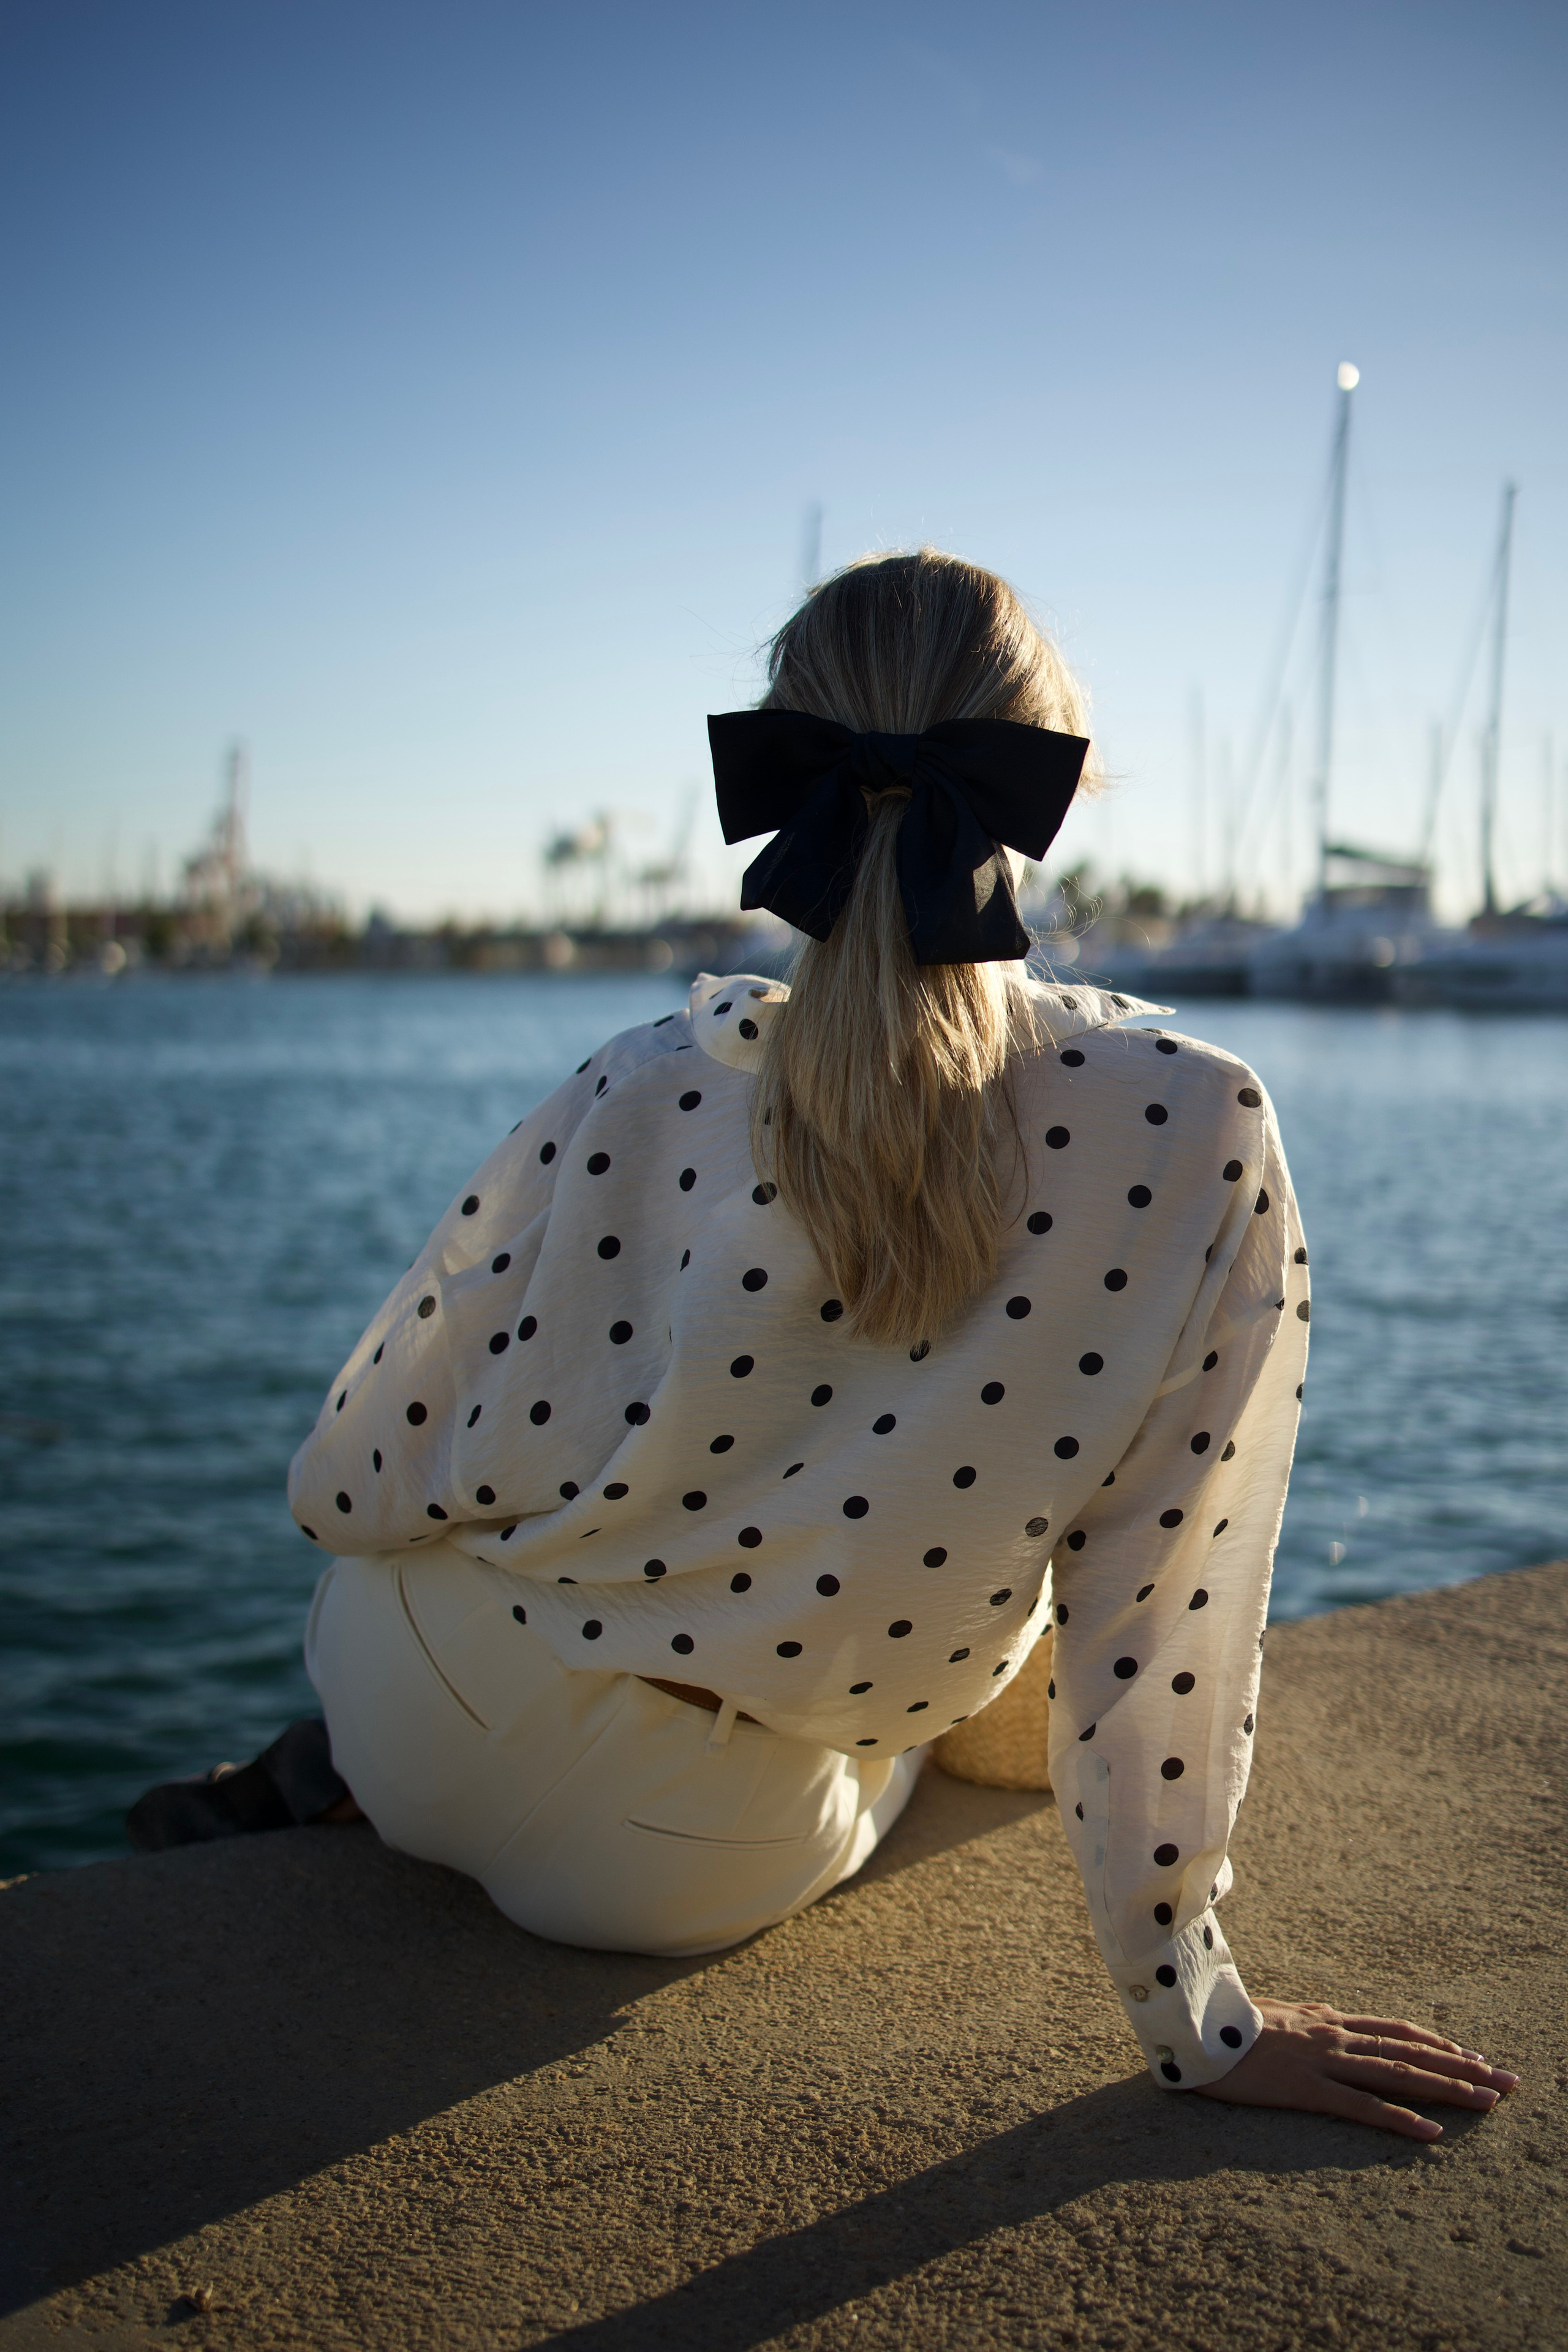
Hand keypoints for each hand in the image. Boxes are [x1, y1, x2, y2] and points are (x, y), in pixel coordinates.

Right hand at [1195, 1999, 1519, 2139]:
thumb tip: (1330, 2014)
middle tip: (1507, 2081)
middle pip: (1410, 2050)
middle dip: (1462, 2066)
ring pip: (1397, 2074)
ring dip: (1447, 2088)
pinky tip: (1430, 2133)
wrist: (1191, 2027)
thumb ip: (1307, 2016)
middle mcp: (1334, 2036)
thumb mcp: (1275, 2014)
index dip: (1438, 2042)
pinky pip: (1361, 2107)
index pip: (1395, 2030)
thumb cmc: (1225, 2023)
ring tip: (1487, 2101)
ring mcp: (1322, 2061)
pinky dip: (1399, 2120)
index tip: (1474, 2056)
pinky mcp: (1306, 2089)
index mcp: (1327, 2020)